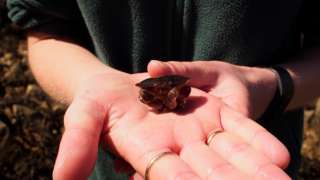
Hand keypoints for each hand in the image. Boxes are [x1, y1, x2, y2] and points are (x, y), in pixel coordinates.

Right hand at [52, 72, 289, 179]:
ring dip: (253, 170)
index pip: (169, 176)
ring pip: (229, 155)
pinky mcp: (212, 112)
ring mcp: (198, 131)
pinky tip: (280, 156)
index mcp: (147, 154)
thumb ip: (76, 144)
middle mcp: (177, 150)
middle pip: (208, 173)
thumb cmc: (99, 101)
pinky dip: (256, 142)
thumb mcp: (83, 115)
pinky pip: (238, 128)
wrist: (120, 86)